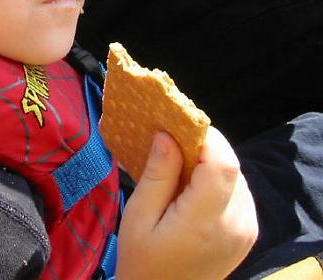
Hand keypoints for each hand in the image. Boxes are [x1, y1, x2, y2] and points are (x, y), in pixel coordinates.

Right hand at [116, 127, 257, 279]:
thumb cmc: (142, 260)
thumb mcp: (138, 216)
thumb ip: (157, 175)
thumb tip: (167, 136)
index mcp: (205, 221)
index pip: (222, 164)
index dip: (204, 137)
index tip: (176, 125)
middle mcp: (235, 224)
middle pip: (230, 167)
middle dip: (203, 148)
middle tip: (171, 143)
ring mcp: (246, 230)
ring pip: (236, 176)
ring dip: (210, 163)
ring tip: (178, 167)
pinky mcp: (247, 232)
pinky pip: (238, 192)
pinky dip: (217, 180)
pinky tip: (192, 187)